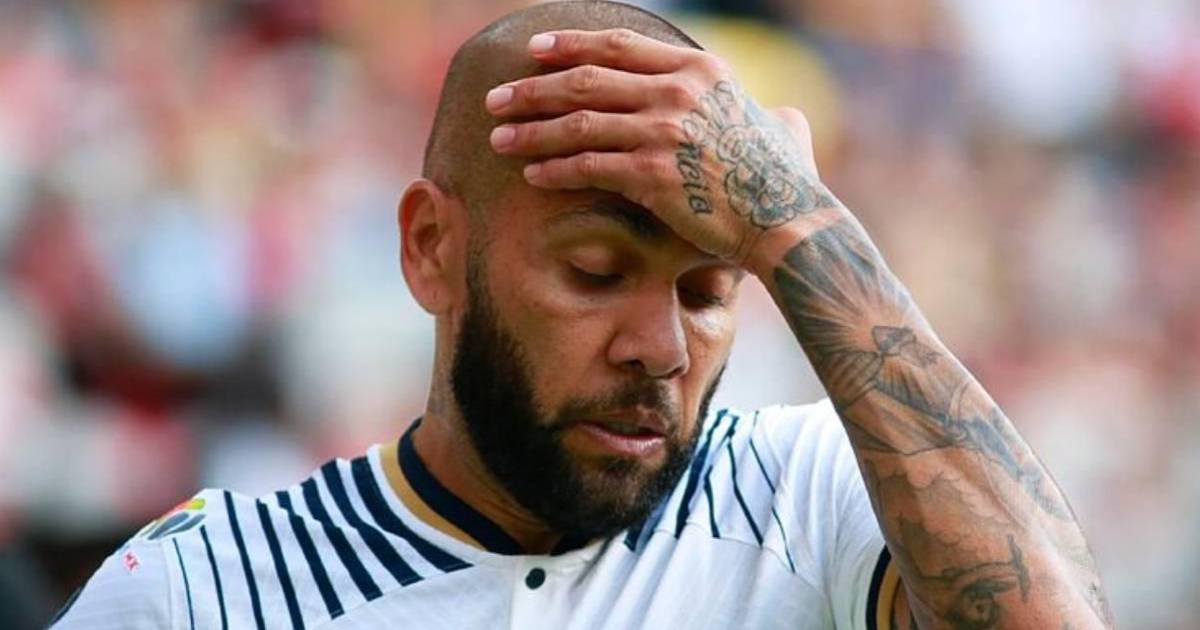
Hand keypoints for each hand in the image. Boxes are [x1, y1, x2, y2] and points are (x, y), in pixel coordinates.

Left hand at [485, 28, 839, 267]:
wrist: (789, 222)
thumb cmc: (784, 181)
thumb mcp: (781, 127)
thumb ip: (766, 112)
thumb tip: (783, 115)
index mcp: (699, 71)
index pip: (618, 46)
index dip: (570, 46)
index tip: (534, 51)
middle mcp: (678, 92)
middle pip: (586, 81)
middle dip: (533, 89)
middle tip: (497, 99)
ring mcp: (664, 131)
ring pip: (578, 124)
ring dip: (531, 131)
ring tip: (498, 139)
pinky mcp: (653, 175)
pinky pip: (588, 166)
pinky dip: (555, 169)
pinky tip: (531, 175)